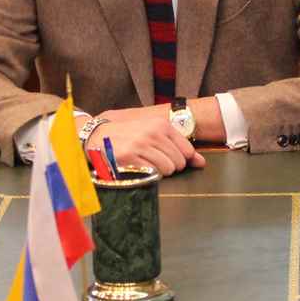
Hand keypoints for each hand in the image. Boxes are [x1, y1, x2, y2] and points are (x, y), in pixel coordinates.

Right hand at [89, 106, 203, 177]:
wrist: (98, 136)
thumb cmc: (129, 135)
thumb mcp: (154, 133)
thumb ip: (179, 146)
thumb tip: (201, 163)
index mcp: (161, 124)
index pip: (187, 151)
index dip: (180, 159)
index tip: (168, 157)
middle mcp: (152, 133)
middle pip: (179, 162)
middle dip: (170, 166)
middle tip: (153, 161)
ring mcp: (141, 145)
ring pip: (168, 169)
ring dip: (159, 172)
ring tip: (146, 164)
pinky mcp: (129, 158)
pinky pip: (152, 174)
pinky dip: (148, 175)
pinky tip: (138, 167)